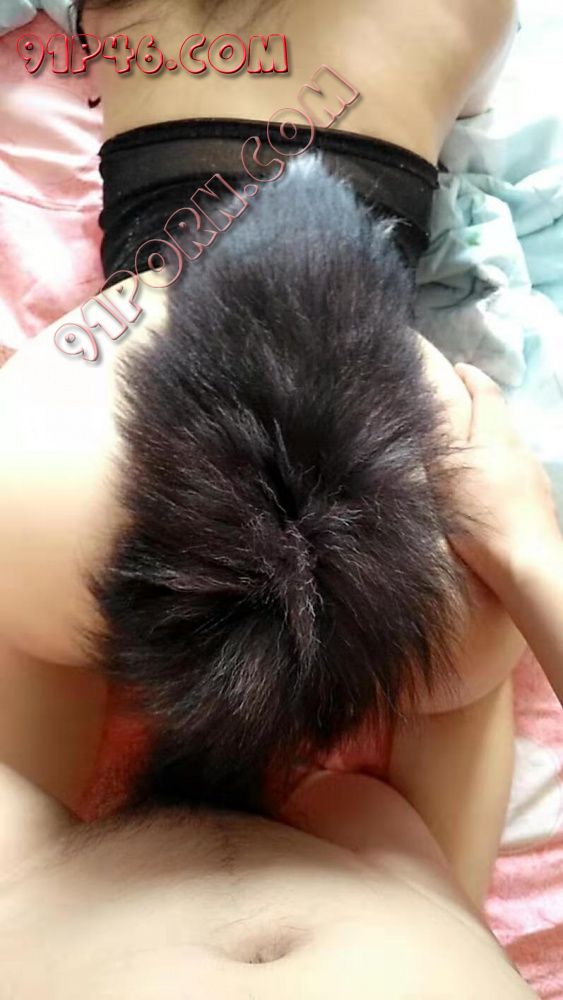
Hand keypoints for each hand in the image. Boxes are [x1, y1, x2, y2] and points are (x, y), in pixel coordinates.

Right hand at [447, 363, 561, 599]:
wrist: (526, 566)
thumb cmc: (479, 516)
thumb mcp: (445, 470)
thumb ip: (440, 433)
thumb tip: (434, 392)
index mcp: (495, 434)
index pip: (486, 392)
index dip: (471, 377)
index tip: (457, 368)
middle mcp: (520, 449)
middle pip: (500, 420)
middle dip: (479, 411)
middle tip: (452, 413)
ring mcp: (534, 479)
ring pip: (510, 449)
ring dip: (490, 445)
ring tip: (465, 457)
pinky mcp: (540, 506)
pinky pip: (517, 476)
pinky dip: (500, 473)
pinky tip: (488, 493)